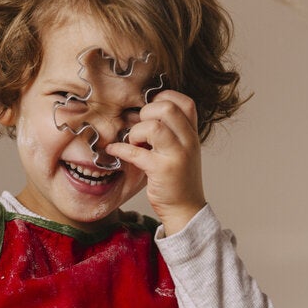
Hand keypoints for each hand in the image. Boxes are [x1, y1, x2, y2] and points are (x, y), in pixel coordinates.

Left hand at [106, 89, 205, 234]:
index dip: (164, 99)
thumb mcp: (182, 150)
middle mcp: (188, 141)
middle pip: (167, 108)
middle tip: (139, 127)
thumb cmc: (178, 178)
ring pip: (154, 127)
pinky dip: (121, 149)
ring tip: (134, 141)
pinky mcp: (162, 171)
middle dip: (146, 112)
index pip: (185, 102)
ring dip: (136, 132)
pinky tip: (115, 150)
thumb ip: (172, 131)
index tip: (149, 109)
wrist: (185, 209)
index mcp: (192, 134)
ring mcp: (177, 156)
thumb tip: (142, 111)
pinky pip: (136, 152)